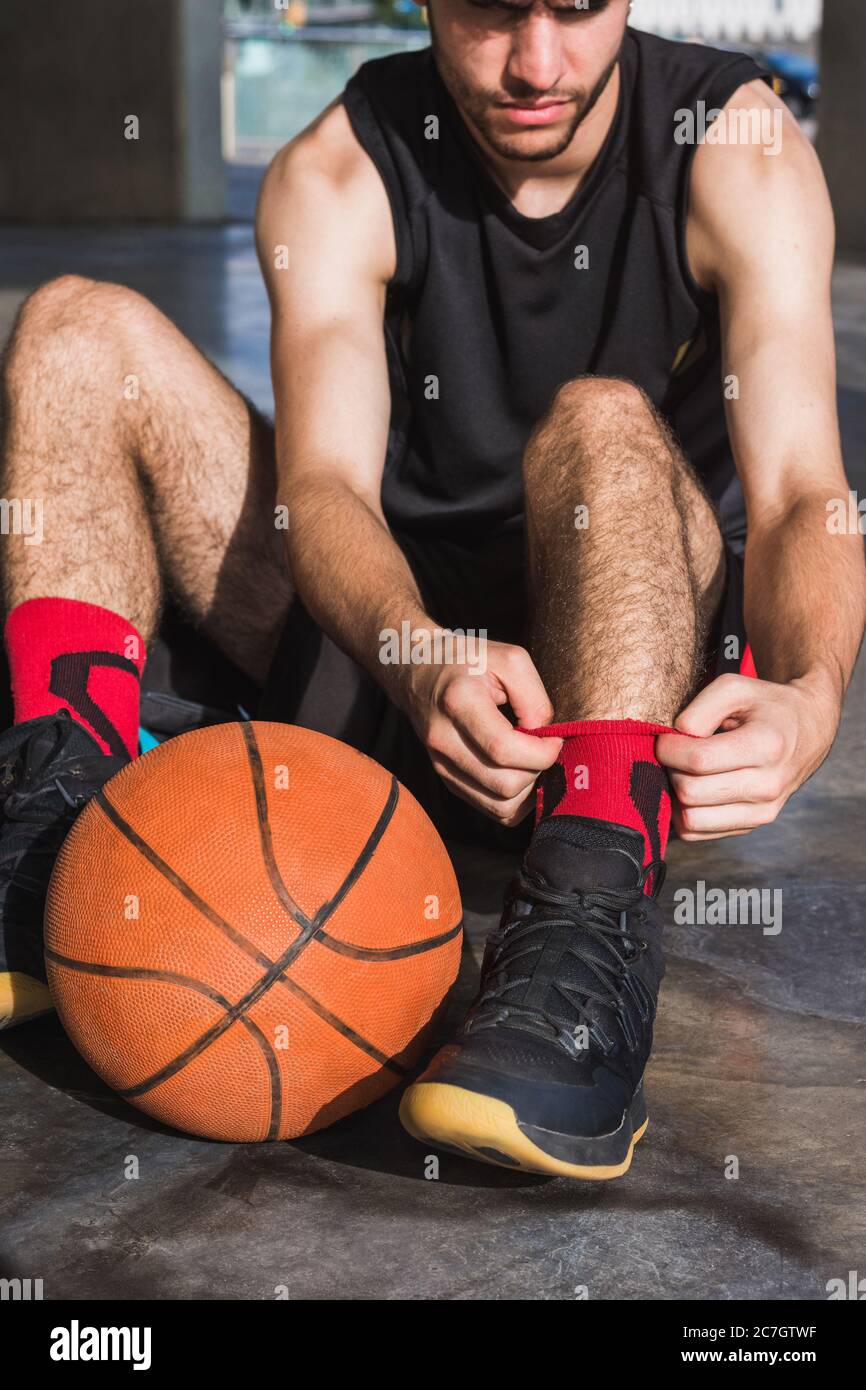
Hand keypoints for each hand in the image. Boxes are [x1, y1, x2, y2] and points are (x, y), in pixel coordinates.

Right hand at [407, 641, 561, 826]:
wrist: (418, 669)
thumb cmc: (468, 660)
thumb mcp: (509, 659)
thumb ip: (534, 697)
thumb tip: (546, 737)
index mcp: (458, 702)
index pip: (503, 749)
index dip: (541, 753)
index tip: (555, 738)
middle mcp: (443, 739)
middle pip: (504, 785)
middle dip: (537, 772)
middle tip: (543, 748)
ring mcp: (441, 764)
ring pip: (499, 806)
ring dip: (527, 790)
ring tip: (531, 761)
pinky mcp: (446, 779)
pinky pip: (490, 809)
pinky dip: (514, 799)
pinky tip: (520, 772)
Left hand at [656, 672, 837, 840]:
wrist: (808, 731)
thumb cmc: (766, 706)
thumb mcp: (735, 687)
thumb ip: (700, 708)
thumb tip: (675, 738)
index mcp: (767, 746)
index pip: (698, 760)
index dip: (668, 748)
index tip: (668, 737)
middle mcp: (769, 786)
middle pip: (690, 793)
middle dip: (670, 770)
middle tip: (676, 754)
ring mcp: (763, 812)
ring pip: (691, 820)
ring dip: (675, 795)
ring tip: (684, 771)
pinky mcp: (752, 826)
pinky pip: (697, 832)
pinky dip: (684, 812)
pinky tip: (694, 787)